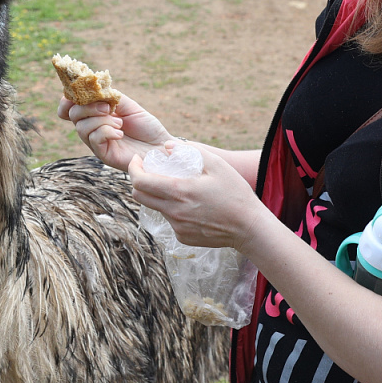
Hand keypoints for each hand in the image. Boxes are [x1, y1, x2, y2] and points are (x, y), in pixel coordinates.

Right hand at [57, 93, 171, 171]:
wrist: (160, 147)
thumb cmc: (146, 127)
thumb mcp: (128, 106)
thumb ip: (110, 97)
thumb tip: (95, 90)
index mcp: (95, 114)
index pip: (69, 108)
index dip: (66, 100)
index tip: (76, 94)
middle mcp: (92, 128)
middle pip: (73, 114)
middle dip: (88, 107)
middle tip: (107, 108)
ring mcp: (96, 142)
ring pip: (82, 127)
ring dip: (101, 121)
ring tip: (120, 124)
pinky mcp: (103, 154)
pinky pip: (94, 139)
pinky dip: (106, 132)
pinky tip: (120, 133)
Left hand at [128, 144, 262, 251]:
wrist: (249, 228)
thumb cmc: (235, 193)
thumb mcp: (218, 165)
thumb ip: (191, 151)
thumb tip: (167, 145)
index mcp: (179, 192)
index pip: (140, 181)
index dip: (133, 169)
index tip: (136, 160)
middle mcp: (174, 211)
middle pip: (139, 196)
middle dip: (138, 181)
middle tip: (148, 171)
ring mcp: (177, 226)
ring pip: (155, 207)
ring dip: (158, 195)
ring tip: (176, 187)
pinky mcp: (182, 237)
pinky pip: (169, 220)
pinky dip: (173, 209)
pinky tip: (190, 205)